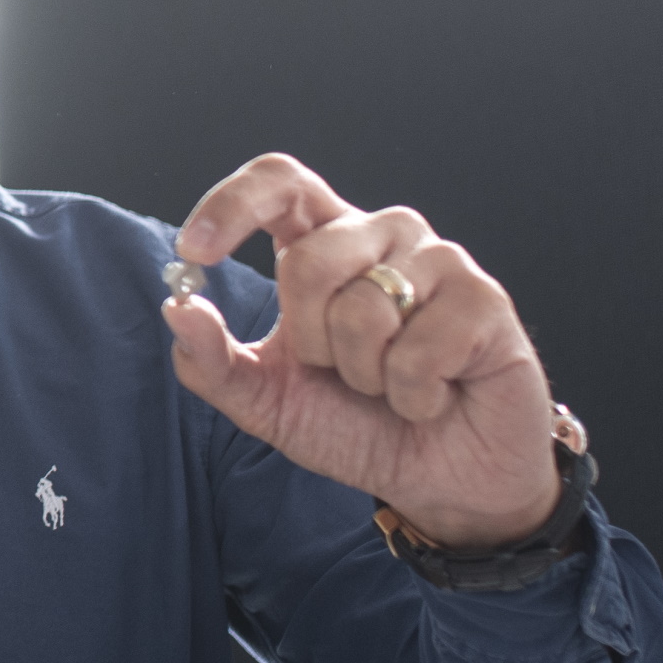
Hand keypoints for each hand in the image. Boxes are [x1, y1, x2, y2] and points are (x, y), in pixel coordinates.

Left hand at [164, 155, 570, 549]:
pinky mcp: (484, 298)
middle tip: (345, 375)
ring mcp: (437, 260)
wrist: (442, 480)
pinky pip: (419, 349)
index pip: (279, 182)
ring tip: (394, 386)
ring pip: (364, 309)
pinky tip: (436, 396)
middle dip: (312, 343)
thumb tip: (178, 307)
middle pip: (308, 262)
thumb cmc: (358, 427)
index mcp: (323, 242)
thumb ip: (214, 359)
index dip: (233, 204)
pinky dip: (414, 395)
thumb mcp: (268, 401)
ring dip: (367, 376)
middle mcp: (380, 234)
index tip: (194, 251)